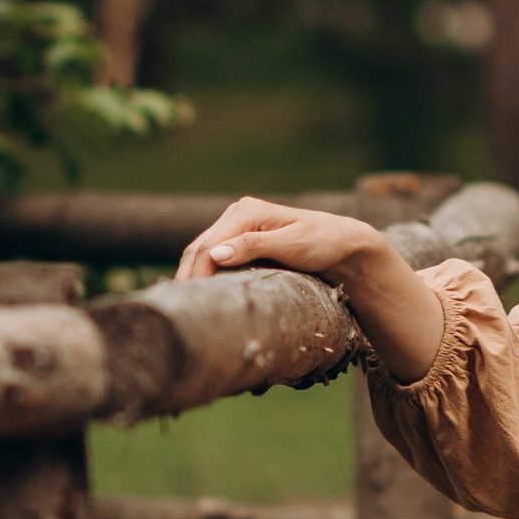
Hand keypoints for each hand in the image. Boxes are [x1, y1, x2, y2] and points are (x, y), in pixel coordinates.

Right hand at [174, 194, 385, 285]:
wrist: (342, 244)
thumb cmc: (322, 243)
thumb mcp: (292, 246)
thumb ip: (253, 247)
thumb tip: (215, 255)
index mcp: (247, 211)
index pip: (210, 245)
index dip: (196, 273)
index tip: (190, 301)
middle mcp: (238, 213)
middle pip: (200, 247)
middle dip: (187, 275)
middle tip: (177, 308)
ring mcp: (238, 226)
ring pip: (203, 251)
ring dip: (191, 275)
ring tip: (181, 304)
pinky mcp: (241, 239)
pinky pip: (214, 256)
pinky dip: (202, 272)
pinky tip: (197, 291)